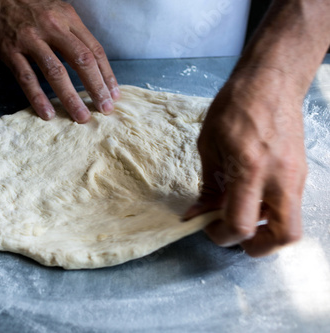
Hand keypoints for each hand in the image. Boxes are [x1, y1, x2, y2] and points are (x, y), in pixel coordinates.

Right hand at [0, 0, 119, 122]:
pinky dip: (37, 97)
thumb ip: (72, 35)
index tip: (113, 95)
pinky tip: (47, 113)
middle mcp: (53, 28)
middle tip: (104, 110)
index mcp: (68, 19)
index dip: (107, 75)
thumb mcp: (57, 12)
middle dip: (96, 88)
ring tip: (80, 117)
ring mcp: (31, 40)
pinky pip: (26, 77)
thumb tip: (90, 65)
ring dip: (71, 98)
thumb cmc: (28, 6)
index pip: (94, 50)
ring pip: (56, 72)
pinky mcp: (10, 50)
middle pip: (82, 61)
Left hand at [183, 67, 306, 256]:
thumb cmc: (234, 107)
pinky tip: (252, 198)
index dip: (222, 235)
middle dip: (258, 247)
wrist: (270, 83)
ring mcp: (296, 177)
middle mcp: (279, 178)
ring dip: (266, 231)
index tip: (209, 227)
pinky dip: (271, 213)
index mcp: (250, 170)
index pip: (241, 224)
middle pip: (284, 236)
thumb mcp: (209, 146)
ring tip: (242, 215)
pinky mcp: (301, 173)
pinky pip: (290, 206)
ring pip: (292, 224)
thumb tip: (199, 213)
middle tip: (235, 236)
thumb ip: (208, 185)